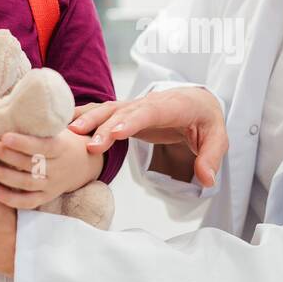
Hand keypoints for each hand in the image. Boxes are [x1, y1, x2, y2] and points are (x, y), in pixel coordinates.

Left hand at [0, 127, 103, 209]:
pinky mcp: (46, 197)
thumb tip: (0, 100)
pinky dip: (10, 199)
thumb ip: (34, 118)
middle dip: (5, 154)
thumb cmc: (60, 139)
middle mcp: (59, 167)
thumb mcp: (56, 127)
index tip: (5, 136)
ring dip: (3, 176)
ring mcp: (53, 184)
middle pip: (31, 163)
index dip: (24, 143)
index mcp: (62, 147)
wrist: (83, 164)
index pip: (43, 146)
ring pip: (27, 183)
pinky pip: (28, 201)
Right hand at [68, 86, 226, 186]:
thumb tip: (207, 180)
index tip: (116, 132)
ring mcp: (134, 106)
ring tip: (70, 134)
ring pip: (108, 110)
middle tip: (89, 145)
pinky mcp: (124, 113)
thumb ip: (211, 157)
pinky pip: (102, 113)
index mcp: (173, 105)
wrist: (197, 101)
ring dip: (89, 121)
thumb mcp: (218, 138)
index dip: (132, 120)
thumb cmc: (205, 120)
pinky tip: (64, 126)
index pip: (150, 111)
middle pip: (123, 112)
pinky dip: (83, 116)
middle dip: (105, 126)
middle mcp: (149, 102)